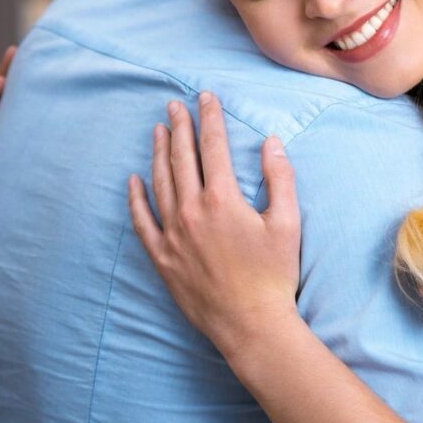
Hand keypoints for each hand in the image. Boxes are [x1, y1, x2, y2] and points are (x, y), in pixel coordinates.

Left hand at [128, 92, 301, 351]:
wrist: (250, 324)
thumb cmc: (274, 275)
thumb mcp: (287, 223)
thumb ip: (280, 178)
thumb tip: (271, 143)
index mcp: (222, 199)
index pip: (213, 147)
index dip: (210, 118)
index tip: (206, 97)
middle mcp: (191, 211)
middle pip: (181, 158)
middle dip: (179, 127)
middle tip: (175, 105)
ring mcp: (173, 235)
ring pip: (160, 183)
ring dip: (158, 153)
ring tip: (157, 130)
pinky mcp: (163, 258)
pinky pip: (142, 222)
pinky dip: (136, 199)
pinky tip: (134, 181)